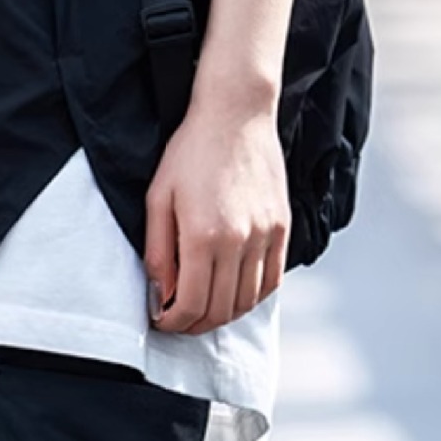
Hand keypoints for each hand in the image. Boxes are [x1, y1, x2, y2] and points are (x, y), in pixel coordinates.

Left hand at [143, 69, 289, 335]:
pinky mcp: (282, 229)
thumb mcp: (158, 197)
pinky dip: (252, 297)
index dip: (173, 322)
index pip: (191, 304)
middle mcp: (239, 242)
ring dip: (224, 315)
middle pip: (221, 310)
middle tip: (178, 320)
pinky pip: (272, 282)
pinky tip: (233, 293)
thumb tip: (160, 294)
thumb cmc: (190, 152)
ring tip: (203, 309)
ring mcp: (266, 236)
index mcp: (203, 235)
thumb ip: (157, 250)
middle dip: (195, 324)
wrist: (235, 116)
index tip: (161, 320)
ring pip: (248, 302)